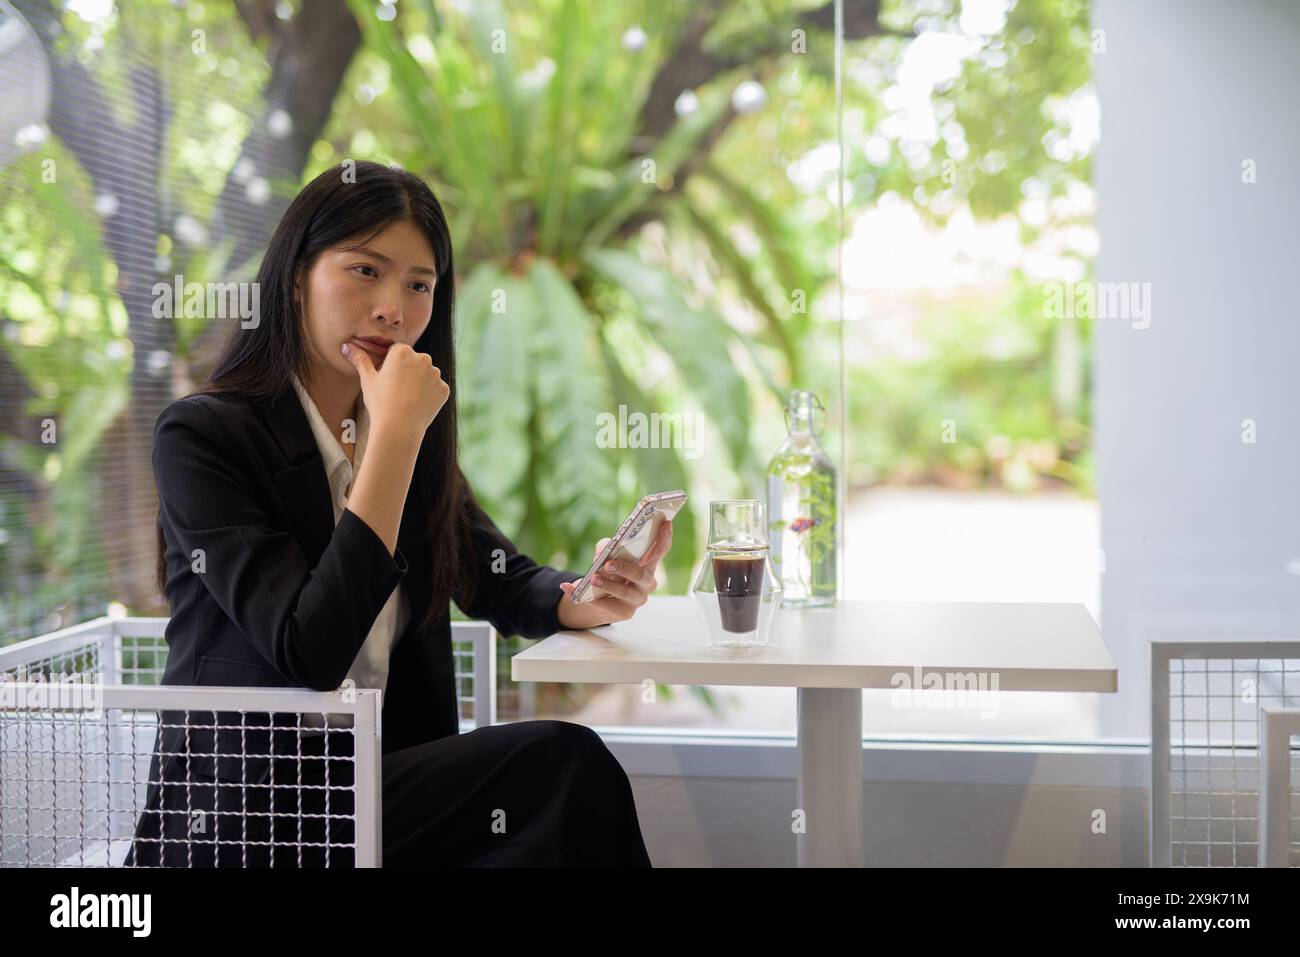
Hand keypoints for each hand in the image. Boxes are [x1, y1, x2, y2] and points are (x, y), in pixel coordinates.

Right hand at [341, 341, 449, 442]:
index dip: (390, 365)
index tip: (386, 379)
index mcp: (403, 351)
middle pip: (413, 361)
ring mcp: (436, 374)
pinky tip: (417, 405)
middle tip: (395, 391)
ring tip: (406, 399)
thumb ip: (360, 359)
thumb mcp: (367, 379)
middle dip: (406, 371)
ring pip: (425, 374)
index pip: (396, 351)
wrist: (399, 428)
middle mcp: (423, 358)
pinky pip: (435, 389)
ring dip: (418, 382)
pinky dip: (428, 395)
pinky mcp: (444, 389)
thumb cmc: (380, 402)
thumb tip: (346, 346)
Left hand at [557, 518, 673, 628]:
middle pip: (641, 574)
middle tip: (608, 564)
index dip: (664, 537)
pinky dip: (588, 598)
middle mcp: (647, 582)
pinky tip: (570, 589)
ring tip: (592, 579)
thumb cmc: (607, 570)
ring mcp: (638, 599)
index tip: (666, 522)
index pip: (660, 550)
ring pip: (625, 592)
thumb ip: (605, 547)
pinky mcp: (625, 613)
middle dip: (625, 568)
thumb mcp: (605, 554)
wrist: (596, 597)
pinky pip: (607, 606)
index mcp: (647, 564)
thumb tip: (601, 553)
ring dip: (607, 585)